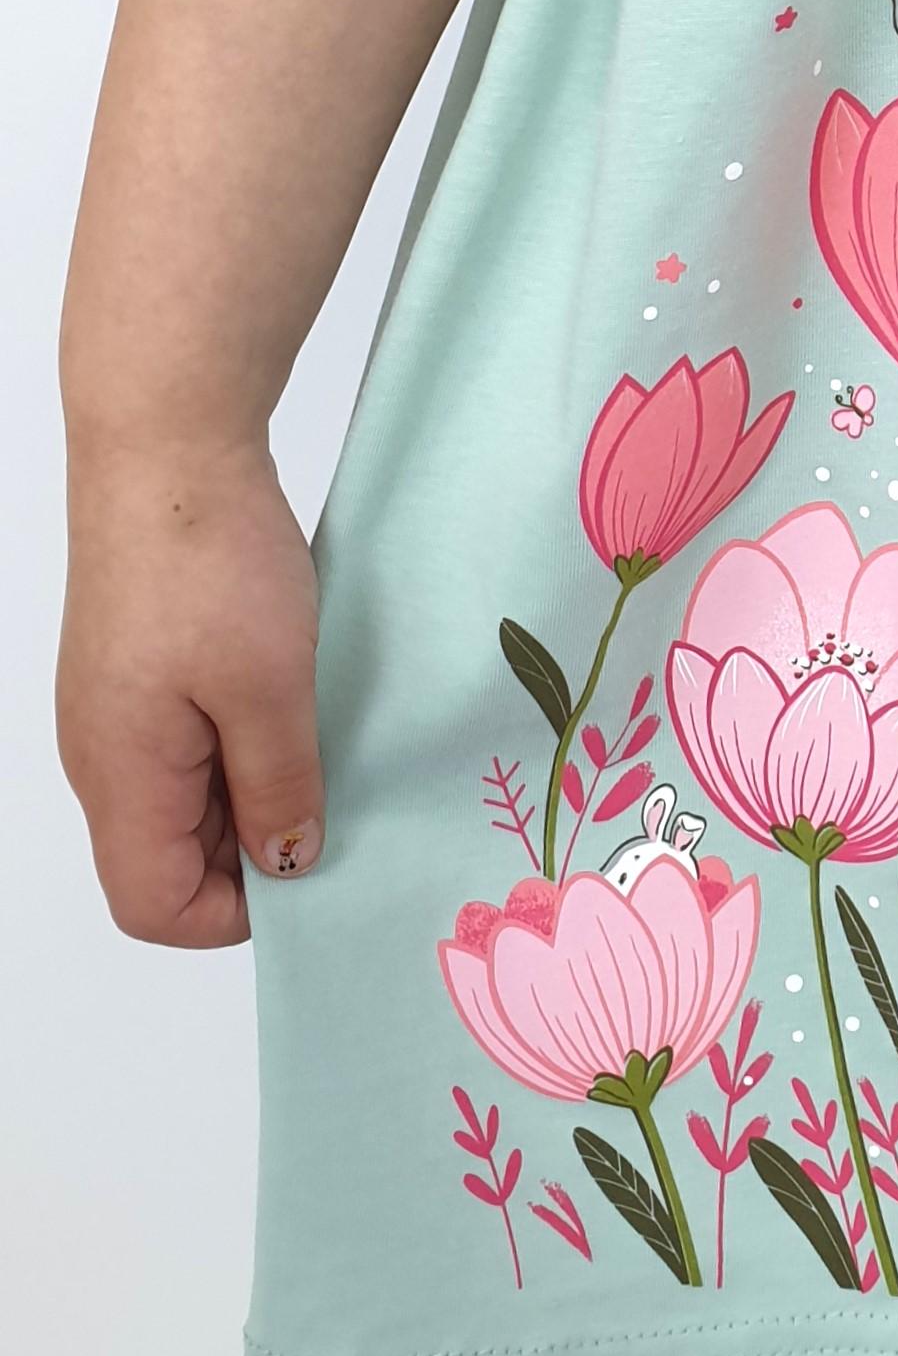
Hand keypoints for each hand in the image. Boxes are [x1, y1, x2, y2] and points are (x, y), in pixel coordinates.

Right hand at [57, 443, 322, 942]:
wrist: (167, 444)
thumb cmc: (207, 560)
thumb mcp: (271, 687)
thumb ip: (279, 786)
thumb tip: (287, 863)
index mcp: (119, 776)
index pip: (154, 906)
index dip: (237, 911)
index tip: (313, 863)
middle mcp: (102, 755)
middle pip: (170, 856)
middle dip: (253, 847)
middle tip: (337, 796)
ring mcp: (116, 708)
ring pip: (185, 796)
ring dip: (254, 785)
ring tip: (321, 737)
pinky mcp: (139, 665)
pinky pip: (188, 739)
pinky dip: (242, 738)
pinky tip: (295, 696)